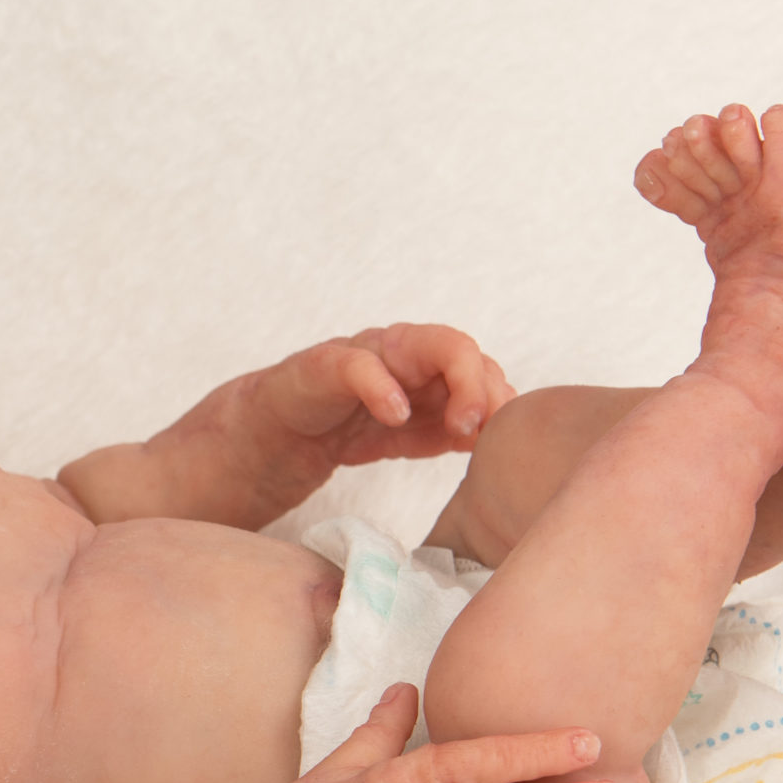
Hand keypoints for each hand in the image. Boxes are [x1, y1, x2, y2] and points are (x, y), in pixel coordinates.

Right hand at [237, 324, 516, 515]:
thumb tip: (500, 434)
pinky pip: (359, 365)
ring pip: (422, 344)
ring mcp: (365, 353)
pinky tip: (396, 414)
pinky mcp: (324, 366)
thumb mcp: (414, 436)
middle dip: (481, 388)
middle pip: (459, 347)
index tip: (495, 439)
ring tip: (459, 425)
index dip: (497, 399)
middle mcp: (402, 350)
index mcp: (427, 364)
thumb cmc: (349, 428)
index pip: (479, 365)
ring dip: (454, 382)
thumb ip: (454, 430)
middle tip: (479, 430)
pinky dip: (383, 387)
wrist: (281, 437)